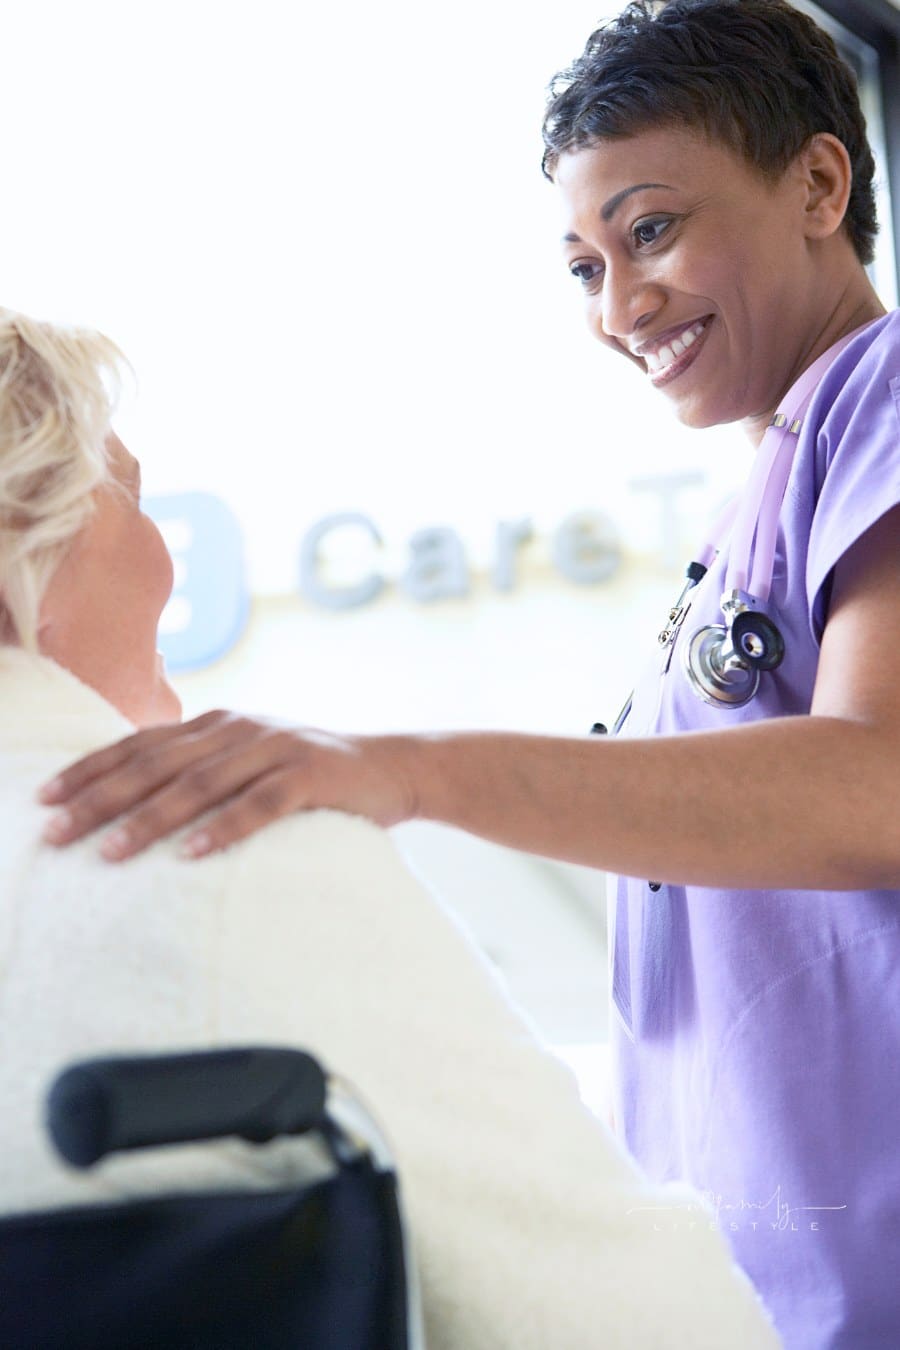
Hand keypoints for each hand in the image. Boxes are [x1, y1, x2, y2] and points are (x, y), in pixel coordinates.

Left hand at [38, 710, 418, 860]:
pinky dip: (224, 828)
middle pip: (157, 765)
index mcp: (217, 723)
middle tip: (57, 833)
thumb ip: (202, 769)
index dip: (90, 770)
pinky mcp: (309, 775)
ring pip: (199, 784)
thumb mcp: (250, 762)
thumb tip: (134, 801)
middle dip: (101, 799)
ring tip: (110, 852)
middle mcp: (239, 728)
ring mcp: (274, 748)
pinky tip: (192, 854)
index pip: (139, 744)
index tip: (45, 800)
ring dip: (151, 818)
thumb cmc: (311, 776)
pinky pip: (260, 804)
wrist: (392, 767)